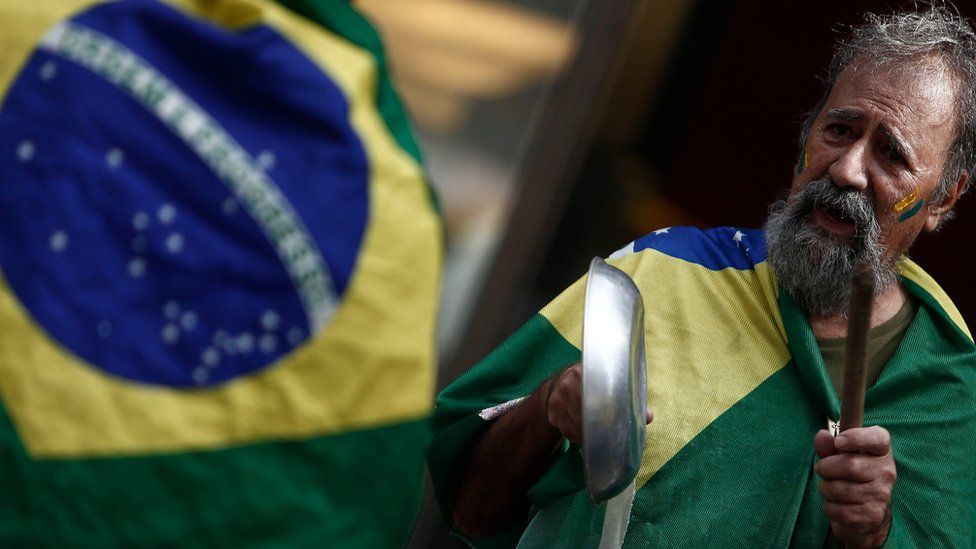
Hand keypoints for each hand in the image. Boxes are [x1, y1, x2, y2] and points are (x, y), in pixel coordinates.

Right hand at [542, 363, 652, 444]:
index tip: (617, 420)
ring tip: (600, 438)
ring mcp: (558, 398)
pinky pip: (569, 432)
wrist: (557, 385)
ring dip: (591, 436)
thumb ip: (627, 397)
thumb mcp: (606, 382)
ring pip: (578, 426)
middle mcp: (569, 382)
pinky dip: (580, 437)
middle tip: (613, 435)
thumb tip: (649, 416)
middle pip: (588, 412)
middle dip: (601, 427)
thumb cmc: (590, 384)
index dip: (609, 408)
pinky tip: (587, 436)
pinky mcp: (553, 413)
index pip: (599, 391)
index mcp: (586, 370)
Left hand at [814, 426, 896, 546]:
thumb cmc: (850, 475)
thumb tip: (822, 436)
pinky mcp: (873, 515)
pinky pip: (838, 510)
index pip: (878, 438)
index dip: (856, 437)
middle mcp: (887, 472)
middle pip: (849, 465)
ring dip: (825, 489)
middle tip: (822, 470)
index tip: (838, 441)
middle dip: (826, 468)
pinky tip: (837, 504)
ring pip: (838, 489)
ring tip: (831, 488)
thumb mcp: (839, 455)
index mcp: (881, 451)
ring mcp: (882, 495)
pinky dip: (829, 507)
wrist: (866, 510)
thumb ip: (828, 445)